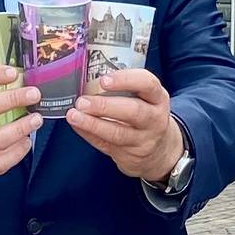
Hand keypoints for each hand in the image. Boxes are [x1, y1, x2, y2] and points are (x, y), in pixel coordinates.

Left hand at [66, 69, 185, 183]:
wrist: (160, 150)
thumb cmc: (145, 114)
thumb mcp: (145, 98)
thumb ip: (124, 89)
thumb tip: (87, 79)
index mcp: (158, 97)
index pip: (147, 84)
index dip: (125, 80)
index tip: (104, 80)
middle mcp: (155, 118)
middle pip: (133, 111)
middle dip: (105, 106)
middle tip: (82, 101)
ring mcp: (144, 139)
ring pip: (118, 133)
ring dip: (93, 124)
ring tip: (74, 115)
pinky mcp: (130, 155)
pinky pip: (106, 145)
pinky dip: (89, 134)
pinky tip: (78, 126)